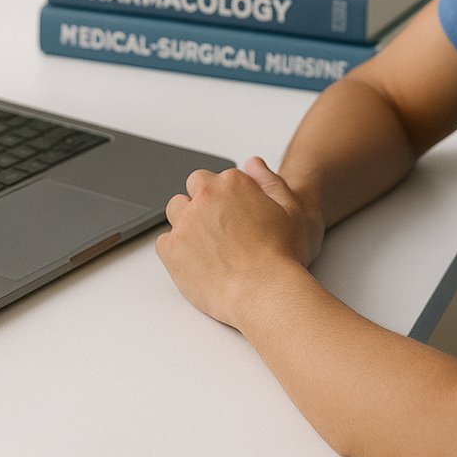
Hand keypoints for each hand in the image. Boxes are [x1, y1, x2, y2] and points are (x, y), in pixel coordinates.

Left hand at [155, 157, 317, 328]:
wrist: (265, 292)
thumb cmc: (283, 256)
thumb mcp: (292, 210)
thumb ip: (270, 182)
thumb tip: (253, 164)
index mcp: (232, 184)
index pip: (216, 179)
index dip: (226, 198)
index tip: (234, 215)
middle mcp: (205, 197)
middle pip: (193, 189)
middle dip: (203, 203)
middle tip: (220, 230)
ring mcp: (185, 222)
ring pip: (175, 212)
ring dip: (187, 223)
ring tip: (208, 247)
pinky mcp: (171, 249)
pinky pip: (164, 242)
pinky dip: (176, 251)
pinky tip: (198, 263)